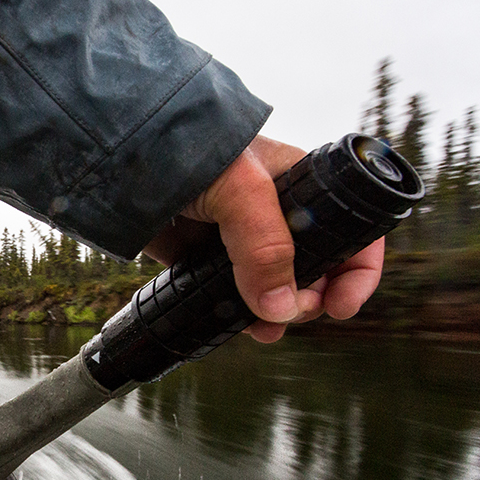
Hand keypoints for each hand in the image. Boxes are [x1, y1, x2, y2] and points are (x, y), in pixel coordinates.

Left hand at [143, 135, 384, 342]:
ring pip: (274, 290)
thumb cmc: (191, 150)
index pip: (349, 232)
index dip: (356, 270)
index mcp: (301, 186)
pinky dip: (243, 317)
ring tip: (266, 329)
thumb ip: (265, 247)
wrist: (123, 155)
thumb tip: (279, 309)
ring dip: (278, 316)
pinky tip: (244, 328)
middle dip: (311, 299)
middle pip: (315, 270)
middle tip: (292, 311)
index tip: (341, 305)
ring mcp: (237, 240)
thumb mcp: (242, 191)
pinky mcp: (202, 259)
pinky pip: (233, 297)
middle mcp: (275, 216)